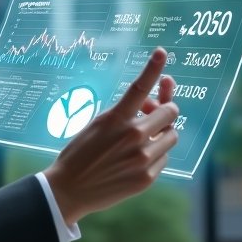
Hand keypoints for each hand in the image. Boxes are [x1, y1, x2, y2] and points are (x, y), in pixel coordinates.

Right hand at [42, 48, 178, 225]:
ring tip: (143, 137)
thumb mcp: (97, 124)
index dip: (152, 67)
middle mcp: (132, 137)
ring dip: (163, 133)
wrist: (70, 189)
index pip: (139, 87)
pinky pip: (164, 157)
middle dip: (166, 109)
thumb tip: (156, 104)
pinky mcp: (147, 177)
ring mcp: (142, 158)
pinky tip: (136, 159)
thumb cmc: (81, 153)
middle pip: (171, 112)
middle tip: (154, 111)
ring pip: (172, 135)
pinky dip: (156, 154)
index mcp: (115, 119)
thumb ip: (126, 113)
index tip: (162, 52)